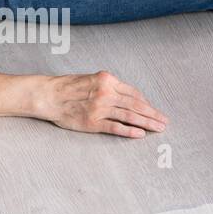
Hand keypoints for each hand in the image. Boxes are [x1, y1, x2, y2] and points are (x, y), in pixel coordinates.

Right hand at [36, 71, 168, 138]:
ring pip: (129, 116)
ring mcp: (100, 108)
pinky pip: (115, 127)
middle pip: (136, 105)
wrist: (48, 95)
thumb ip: (108, 86)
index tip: (154, 110)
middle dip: (152, 114)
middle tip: (164, 121)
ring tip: (158, 128)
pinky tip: (141, 134)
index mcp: (107, 80)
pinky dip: (130, 131)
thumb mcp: (91, 79)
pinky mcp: (93, 122)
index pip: (133, 93)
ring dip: (147, 123)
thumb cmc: (67, 87)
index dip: (146, 102)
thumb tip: (126, 96)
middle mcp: (106, 93)